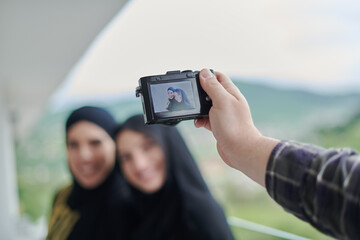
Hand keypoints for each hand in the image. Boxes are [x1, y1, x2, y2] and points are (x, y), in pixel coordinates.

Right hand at [195, 69, 278, 185]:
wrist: (240, 150)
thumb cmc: (233, 126)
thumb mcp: (221, 101)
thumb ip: (213, 86)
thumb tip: (204, 72)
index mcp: (230, 92)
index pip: (218, 76)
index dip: (206, 75)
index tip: (194, 78)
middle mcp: (228, 101)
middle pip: (210, 91)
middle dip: (199, 93)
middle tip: (190, 97)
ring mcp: (223, 114)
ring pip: (206, 106)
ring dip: (198, 108)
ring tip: (194, 113)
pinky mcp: (219, 125)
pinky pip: (206, 118)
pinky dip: (200, 120)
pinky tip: (199, 124)